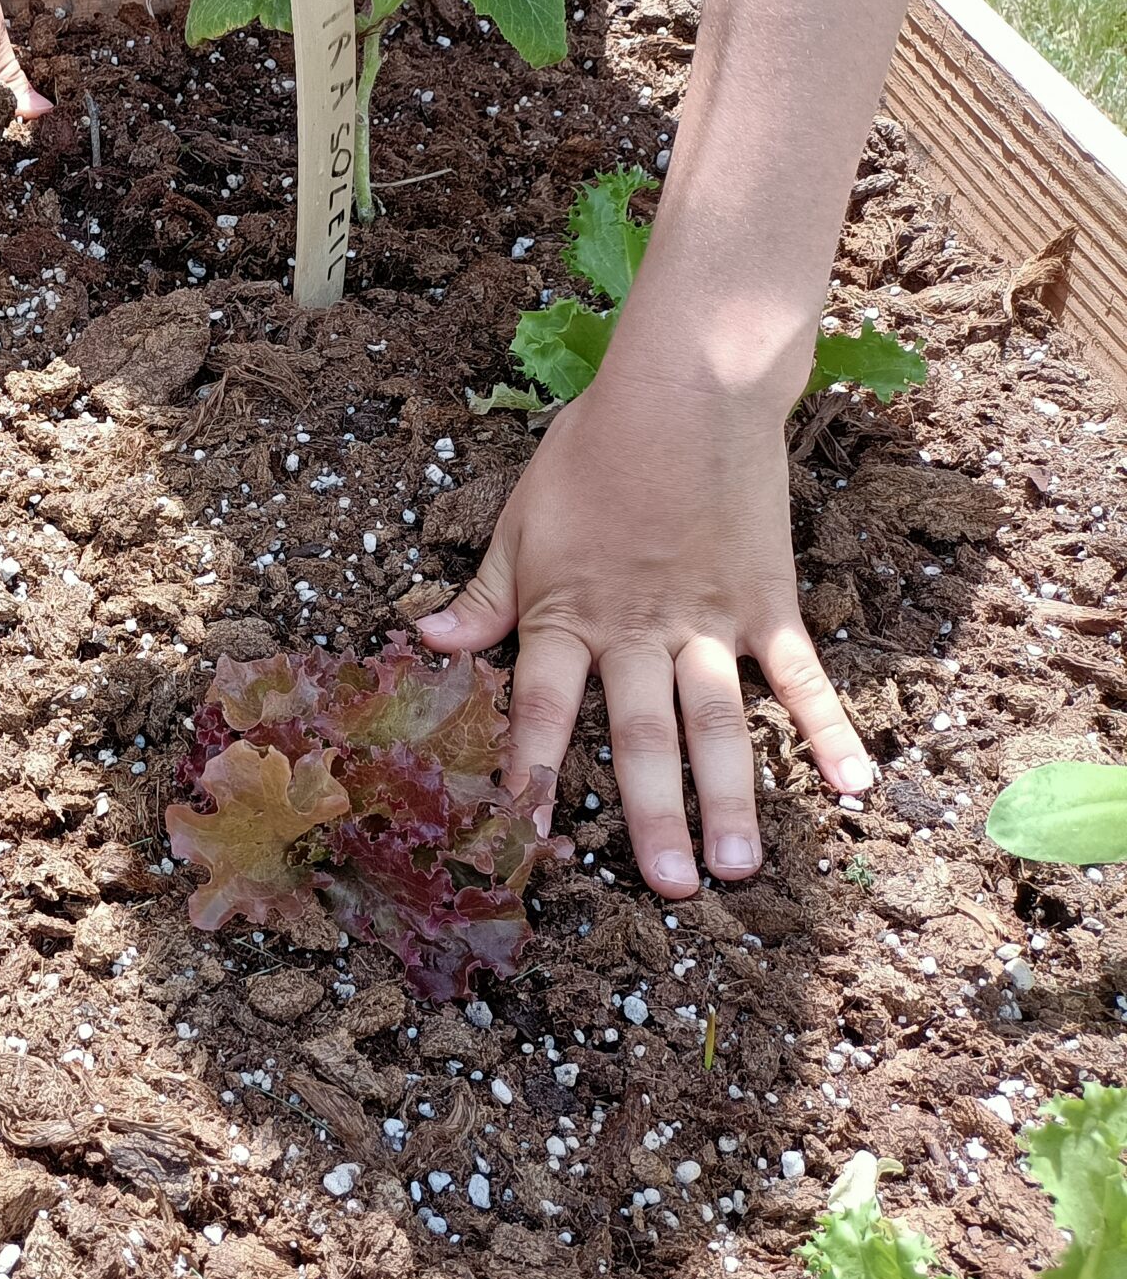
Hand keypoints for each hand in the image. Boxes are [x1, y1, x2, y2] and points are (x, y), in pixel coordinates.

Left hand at [415, 358, 874, 898]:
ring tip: (738, 867)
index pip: (541, 707)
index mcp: (567, 615)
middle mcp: (638, 631)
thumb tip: (424, 642)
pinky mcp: (766, 602)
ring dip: (731, 796)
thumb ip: (485, 596)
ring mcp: (709, 621)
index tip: (525, 832)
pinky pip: (801, 676)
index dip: (529, 768)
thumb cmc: (591, 453)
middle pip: (643, 734)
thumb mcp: (520, 522)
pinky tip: (854, 785)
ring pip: (719, 722)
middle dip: (652, 813)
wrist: (685, 389)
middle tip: (668, 888)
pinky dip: (828, 729)